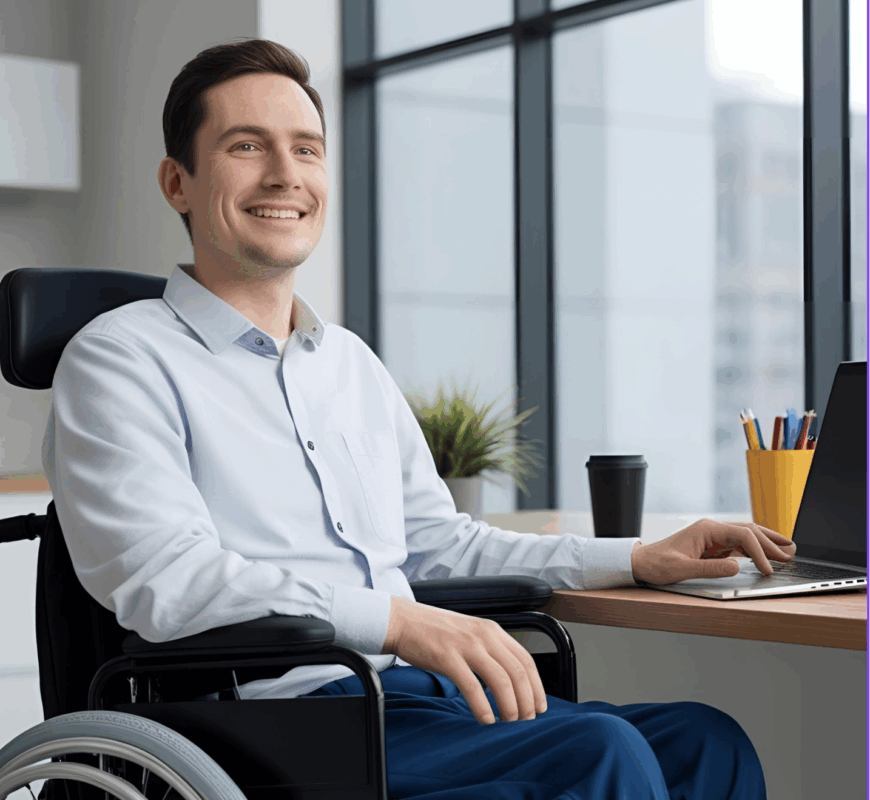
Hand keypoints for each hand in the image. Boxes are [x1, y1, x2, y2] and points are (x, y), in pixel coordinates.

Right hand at [381, 596, 547, 724]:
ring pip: (501, 680)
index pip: (526, 660)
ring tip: (509, 722)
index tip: (539, 707)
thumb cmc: (435, 631)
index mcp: (492, 630)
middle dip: (527, 701)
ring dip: (509, 706)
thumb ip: (489, 650)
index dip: (537, 686)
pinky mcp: (447, 657)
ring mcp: (466, 645)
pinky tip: (485, 719)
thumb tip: (508, 681)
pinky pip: (472, 686)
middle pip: (518, 672)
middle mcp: (484, 635)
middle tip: (525, 721)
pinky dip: (483, 707)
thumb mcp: (470, 633)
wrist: (403, 620)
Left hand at [631, 518, 796, 584]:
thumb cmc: (657, 564)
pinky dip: (754, 549)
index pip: (742, 536)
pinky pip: (738, 545)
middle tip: (791, 553)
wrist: (641, 563)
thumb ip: (710, 569)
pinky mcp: (712, 546)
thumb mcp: (682, 569)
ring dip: (766, 543)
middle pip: (748, 531)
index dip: (759, 552)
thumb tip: (737, 567)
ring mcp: (712, 537)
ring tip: (787, 549)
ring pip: (745, 536)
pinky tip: (765, 554)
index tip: (769, 568)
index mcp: (706, 529)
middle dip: (770, 542)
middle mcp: (711, 529)